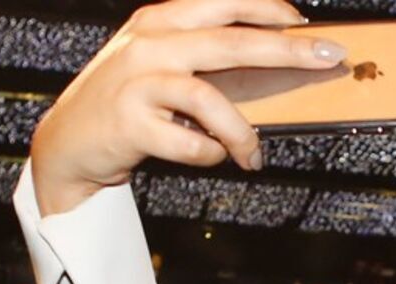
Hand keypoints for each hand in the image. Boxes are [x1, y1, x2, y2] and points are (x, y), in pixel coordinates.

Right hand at [30, 0, 345, 215]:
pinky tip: (209, 157)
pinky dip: (209, 154)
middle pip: (231, 41)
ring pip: (209, 98)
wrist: (67, 144)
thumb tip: (278, 61)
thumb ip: (207, 57)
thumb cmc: (128, 103)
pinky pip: (189, 143)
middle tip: (328, 57)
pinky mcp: (129, 124)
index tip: (305, 23)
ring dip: (241, 132)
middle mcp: (150, 44)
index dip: (267, 8)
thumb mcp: (162, 65)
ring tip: (252, 155)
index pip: (223, 1)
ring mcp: (137, 83)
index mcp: (161, 21)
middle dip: (287, 49)